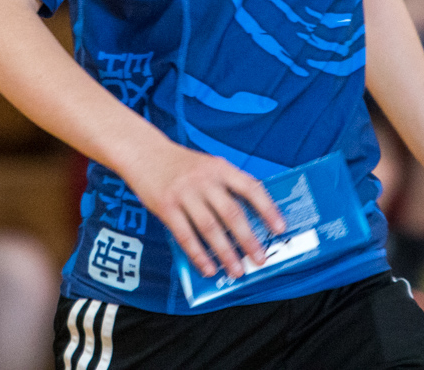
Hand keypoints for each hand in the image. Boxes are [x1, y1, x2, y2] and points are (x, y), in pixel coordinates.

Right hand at [124, 140, 284, 279]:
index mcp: (221, 168)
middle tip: (260, 260)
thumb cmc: (182, 164)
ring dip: (225, 253)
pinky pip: (185, 236)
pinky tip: (208, 268)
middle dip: (248, 240)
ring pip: (210, 228)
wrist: (143, 152)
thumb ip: (227, 186)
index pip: (251, 188)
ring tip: (237, 271)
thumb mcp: (209, 165)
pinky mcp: (166, 207)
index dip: (268, 209)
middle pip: (232, 213)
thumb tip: (251, 218)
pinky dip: (198, 254)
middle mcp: (205, 180)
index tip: (280, 228)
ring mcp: (185, 193)